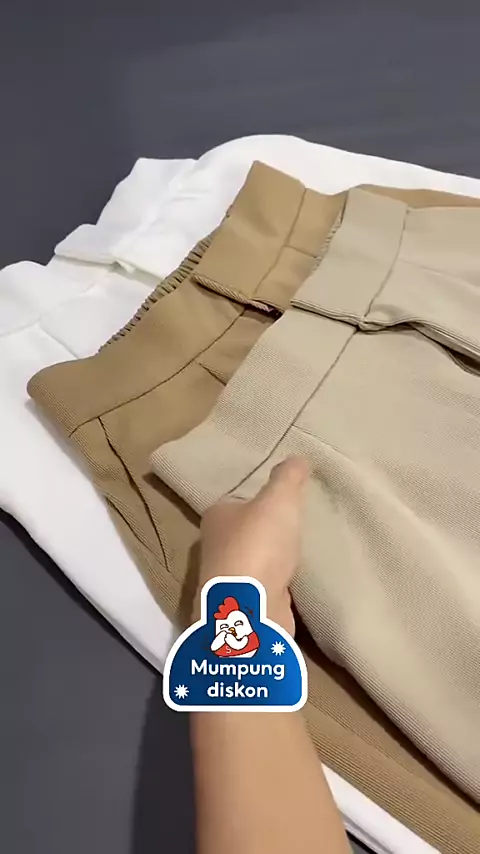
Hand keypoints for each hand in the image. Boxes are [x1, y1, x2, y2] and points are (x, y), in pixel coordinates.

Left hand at [198, 457, 308, 634]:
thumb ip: (288, 478)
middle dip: (264, 532)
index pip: (235, 502)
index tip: (279, 501)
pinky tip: (296, 581)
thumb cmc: (258, 545)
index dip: (255, 501)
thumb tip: (297, 458)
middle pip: (242, 533)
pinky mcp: (245, 606)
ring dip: (271, 560)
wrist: (251, 608)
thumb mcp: (278, 501)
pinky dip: (278, 584)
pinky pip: (265, 587)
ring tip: (300, 553)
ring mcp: (228, 580)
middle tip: (295, 526)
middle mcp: (215, 547)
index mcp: (216, 517)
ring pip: (253, 562)